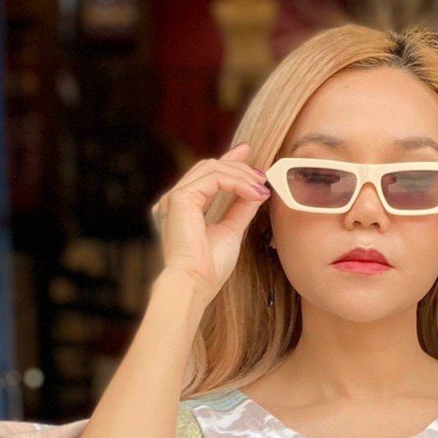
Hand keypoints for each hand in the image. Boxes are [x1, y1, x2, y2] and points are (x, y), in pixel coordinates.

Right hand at [151, 141, 270, 302]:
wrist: (194, 284)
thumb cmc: (209, 268)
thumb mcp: (231, 231)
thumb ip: (240, 209)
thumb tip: (256, 191)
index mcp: (183, 208)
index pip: (206, 175)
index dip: (228, 161)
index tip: (248, 153)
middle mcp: (175, 200)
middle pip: (209, 167)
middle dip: (238, 166)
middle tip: (262, 176)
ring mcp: (175, 197)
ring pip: (212, 168)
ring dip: (241, 175)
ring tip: (261, 187)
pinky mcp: (179, 198)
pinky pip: (213, 178)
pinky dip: (236, 182)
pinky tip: (253, 193)